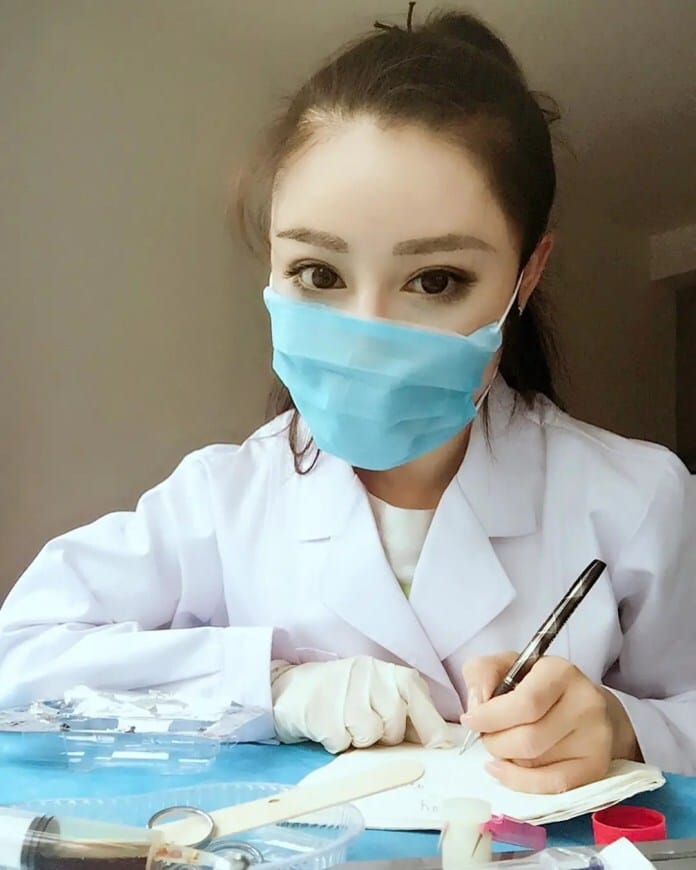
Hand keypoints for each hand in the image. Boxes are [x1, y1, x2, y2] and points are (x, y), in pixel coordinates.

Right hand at [271, 655, 450, 753]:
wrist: (295, 688)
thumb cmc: (348, 695)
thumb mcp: (382, 694)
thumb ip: (410, 713)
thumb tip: (443, 742)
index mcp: (391, 673)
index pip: (421, 702)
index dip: (431, 730)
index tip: (438, 747)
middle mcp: (371, 676)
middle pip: (395, 724)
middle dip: (386, 736)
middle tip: (369, 727)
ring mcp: (345, 690)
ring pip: (369, 734)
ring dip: (360, 740)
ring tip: (348, 725)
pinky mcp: (322, 710)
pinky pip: (342, 742)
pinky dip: (337, 742)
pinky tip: (330, 726)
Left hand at [461, 653, 639, 792]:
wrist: (583, 704)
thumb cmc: (537, 684)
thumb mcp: (505, 665)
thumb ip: (481, 673)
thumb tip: (476, 706)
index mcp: (560, 672)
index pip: (524, 703)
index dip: (490, 717)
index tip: (470, 720)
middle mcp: (585, 703)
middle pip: (528, 739)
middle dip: (494, 742)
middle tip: (485, 736)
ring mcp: (595, 737)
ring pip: (536, 763)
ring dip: (506, 759)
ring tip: (500, 746)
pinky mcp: (596, 766)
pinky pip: (553, 785)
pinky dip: (520, 782)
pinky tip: (503, 771)